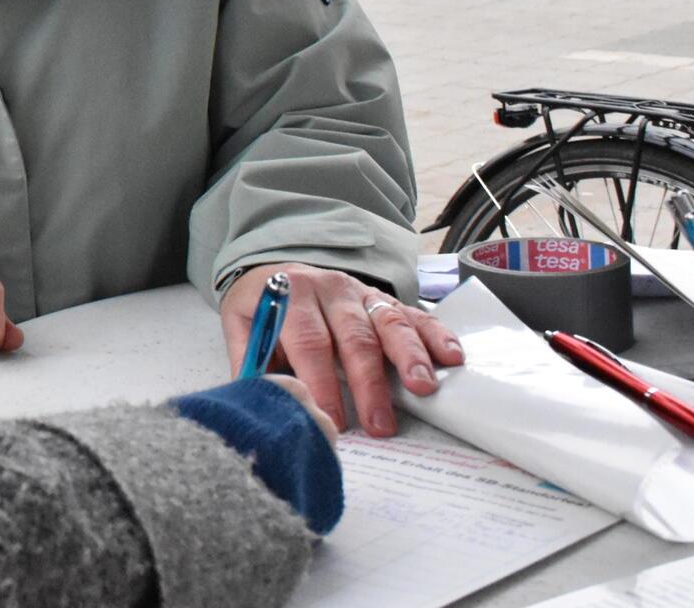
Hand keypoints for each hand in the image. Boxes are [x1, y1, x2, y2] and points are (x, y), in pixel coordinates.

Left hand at [221, 263, 462, 437]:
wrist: (275, 269)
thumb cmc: (262, 307)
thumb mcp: (242, 326)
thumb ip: (251, 361)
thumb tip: (261, 402)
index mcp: (292, 297)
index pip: (310, 343)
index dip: (322, 383)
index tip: (333, 420)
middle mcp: (332, 291)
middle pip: (355, 337)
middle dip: (369, 383)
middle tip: (381, 424)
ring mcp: (362, 293)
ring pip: (390, 323)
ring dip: (410, 357)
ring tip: (423, 388)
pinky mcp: (385, 300)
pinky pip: (414, 315)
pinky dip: (435, 335)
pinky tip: (451, 358)